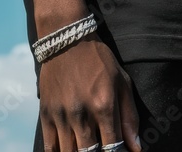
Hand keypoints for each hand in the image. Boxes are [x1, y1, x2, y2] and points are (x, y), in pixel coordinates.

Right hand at [37, 34, 140, 151]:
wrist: (67, 40)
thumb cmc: (99, 60)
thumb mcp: (121, 81)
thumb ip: (129, 116)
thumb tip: (136, 148)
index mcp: (104, 105)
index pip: (112, 148)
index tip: (116, 151)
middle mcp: (82, 114)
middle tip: (99, 147)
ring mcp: (61, 115)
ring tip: (86, 147)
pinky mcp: (46, 114)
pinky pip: (50, 147)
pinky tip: (68, 149)